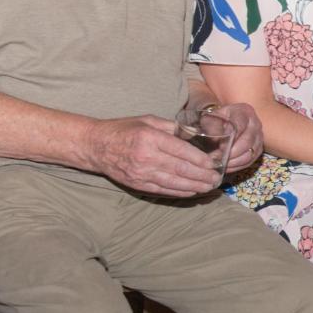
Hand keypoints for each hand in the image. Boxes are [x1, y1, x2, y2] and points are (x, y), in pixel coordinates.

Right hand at [88, 115, 223, 197]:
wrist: (96, 146)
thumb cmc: (124, 129)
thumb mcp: (148, 120)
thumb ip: (171, 127)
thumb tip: (195, 134)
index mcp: (150, 138)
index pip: (181, 151)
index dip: (200, 159)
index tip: (213, 163)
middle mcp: (146, 157)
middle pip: (181, 169)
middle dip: (202, 175)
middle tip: (217, 178)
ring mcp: (141, 173)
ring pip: (174, 182)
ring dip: (194, 186)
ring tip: (209, 187)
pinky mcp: (137, 184)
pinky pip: (163, 190)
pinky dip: (179, 192)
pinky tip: (192, 191)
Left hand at [209, 102, 263, 172]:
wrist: (227, 120)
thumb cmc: (218, 119)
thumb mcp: (212, 117)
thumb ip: (212, 125)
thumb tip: (215, 140)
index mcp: (244, 112)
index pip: (239, 126)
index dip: (229, 138)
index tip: (218, 146)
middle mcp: (255, 124)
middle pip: (246, 142)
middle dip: (231, 153)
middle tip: (217, 157)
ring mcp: (259, 138)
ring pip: (249, 154)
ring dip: (234, 162)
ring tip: (220, 163)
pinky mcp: (258, 150)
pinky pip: (250, 162)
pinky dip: (237, 166)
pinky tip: (226, 167)